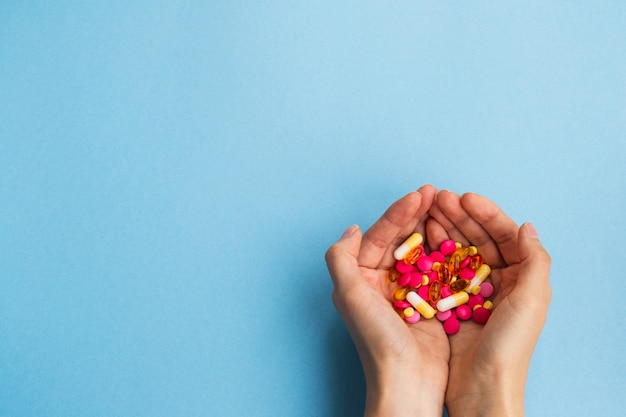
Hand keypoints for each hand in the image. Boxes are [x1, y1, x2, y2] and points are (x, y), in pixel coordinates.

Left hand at [325, 185, 447, 416]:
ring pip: (419, 250)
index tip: (418, 195)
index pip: (378, 236)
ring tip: (447, 207)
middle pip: (399, 239)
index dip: (398, 213)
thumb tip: (351, 228)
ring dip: (432, 228)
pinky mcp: (427, 301)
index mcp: (360, 277)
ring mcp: (406, 290)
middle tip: (436, 193)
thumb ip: (340, 258)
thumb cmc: (377, 340)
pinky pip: (437, 268)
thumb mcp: (349, 295)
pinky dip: (445, 251)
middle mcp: (381, 281)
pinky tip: (456, 235)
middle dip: (416, 214)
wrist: (407, 381)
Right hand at [427, 191, 551, 416]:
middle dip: (460, 216)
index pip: (504, 235)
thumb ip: (535, 260)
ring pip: (458, 251)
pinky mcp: (451, 302)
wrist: (481, 387)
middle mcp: (498, 281)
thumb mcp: (532, 300)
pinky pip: (442, 270)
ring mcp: (472, 291)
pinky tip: (422, 239)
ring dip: (444, 230)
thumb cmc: (510, 345)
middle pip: (479, 239)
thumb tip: (527, 225)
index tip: (465, 197)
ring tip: (427, 211)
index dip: (486, 213)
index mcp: (522, 278)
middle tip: (439, 198)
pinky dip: (432, 253)